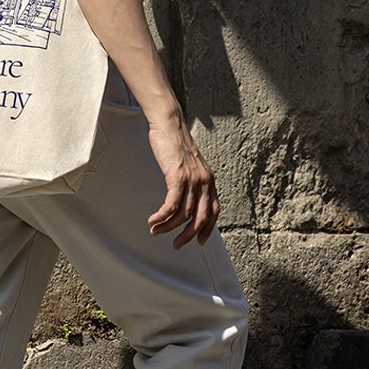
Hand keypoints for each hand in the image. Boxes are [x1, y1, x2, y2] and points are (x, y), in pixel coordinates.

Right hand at [146, 112, 219, 248]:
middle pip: (200, 218)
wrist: (170, 124)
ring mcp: (192, 180)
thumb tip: (186, 196)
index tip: (198, 241)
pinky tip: (153, 220)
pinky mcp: (177, 177)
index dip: (207, 229)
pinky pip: (171, 205)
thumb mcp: (190, 164)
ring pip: (183, 214)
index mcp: (209, 180)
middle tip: (176, 244)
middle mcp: (204, 182)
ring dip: (167, 227)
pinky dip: (161, 216)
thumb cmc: (176, 142)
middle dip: (187, 235)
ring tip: (156, 231)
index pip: (214, 211)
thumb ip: (192, 180)